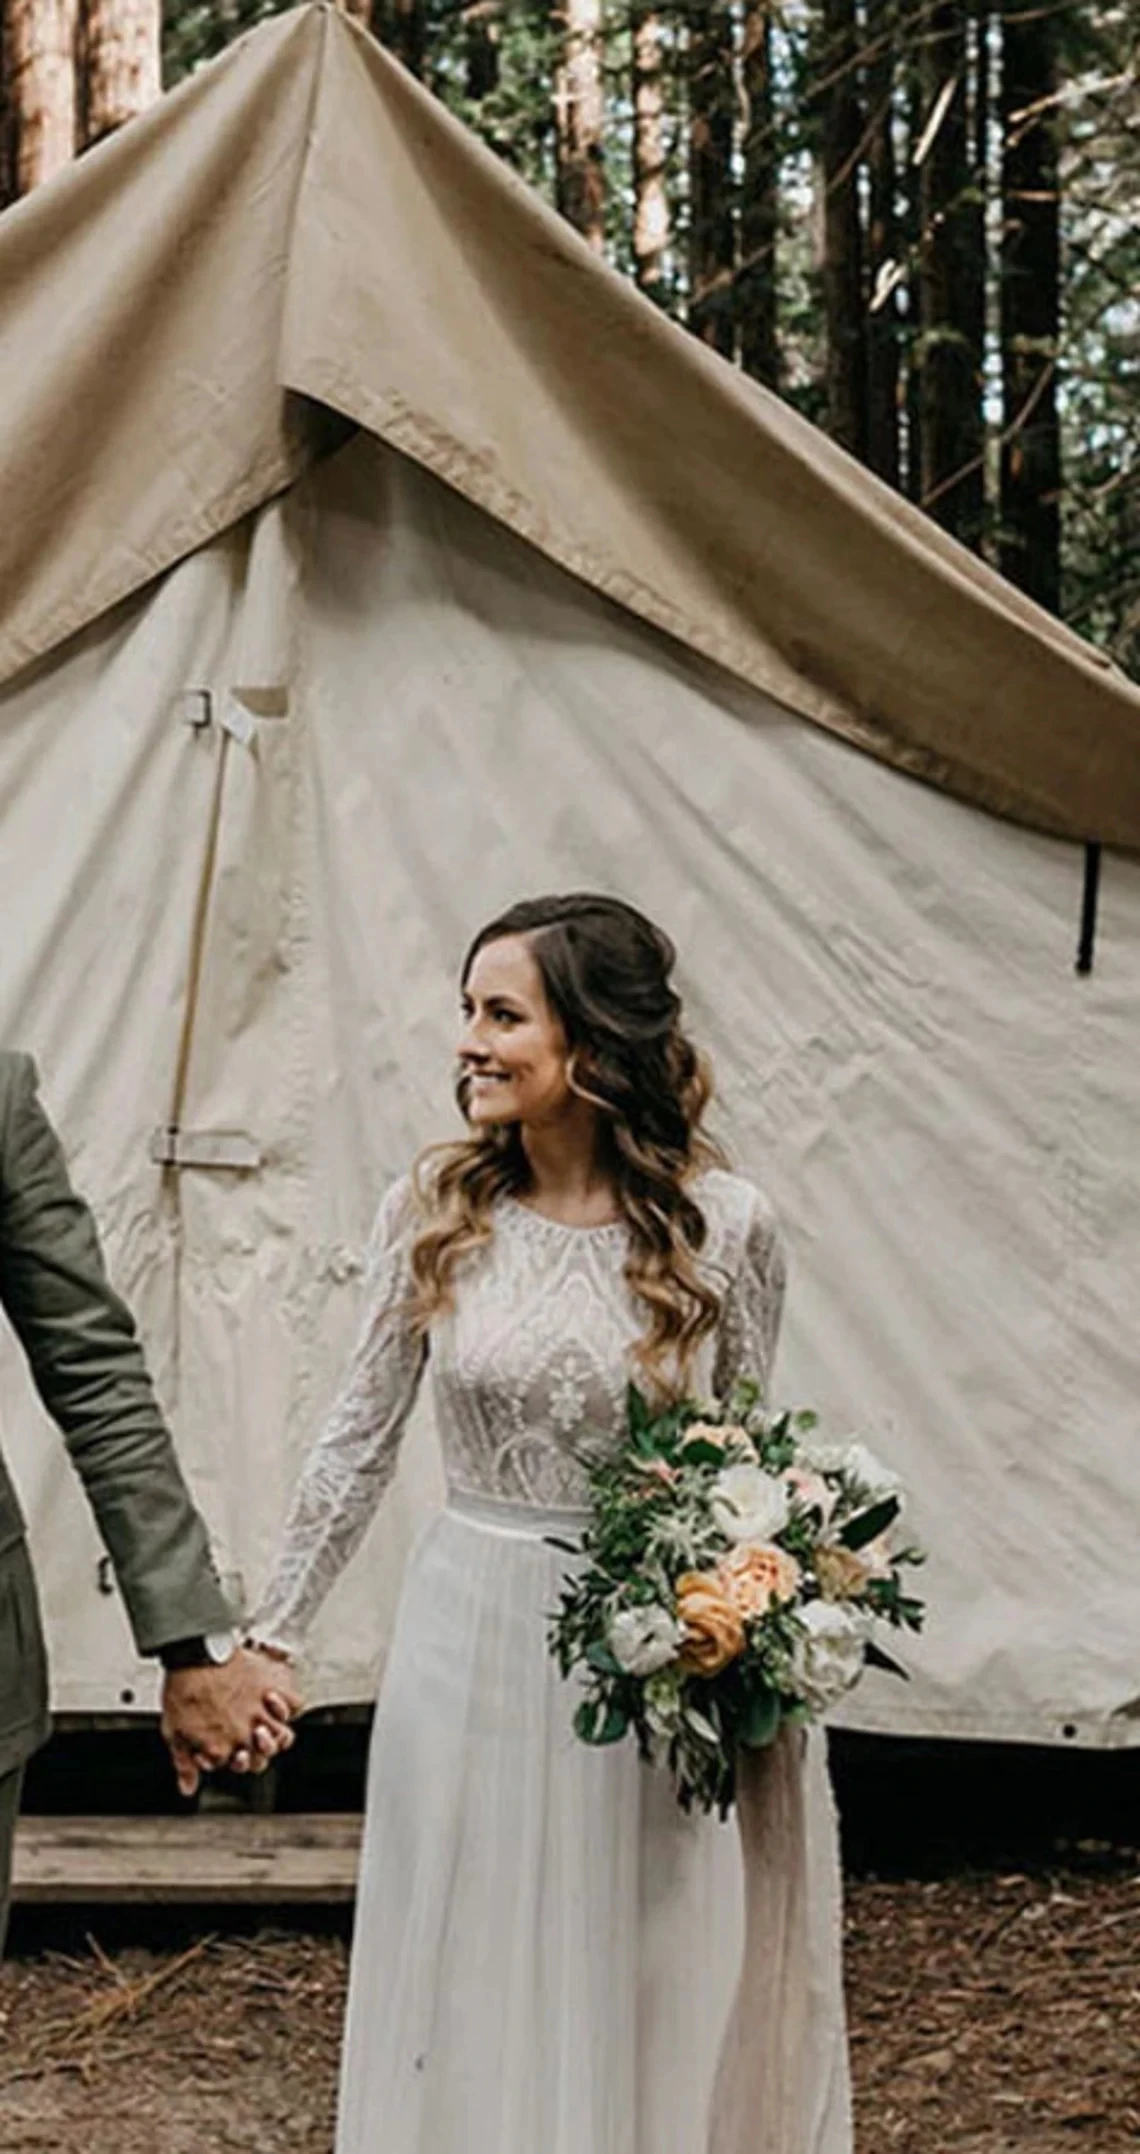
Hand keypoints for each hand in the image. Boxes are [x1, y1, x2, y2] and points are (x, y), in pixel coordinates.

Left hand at [161, 1647, 302, 1797]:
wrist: (193, 1655)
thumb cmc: (182, 1692)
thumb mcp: (174, 1732)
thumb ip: (184, 1764)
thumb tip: (187, 1788)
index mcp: (223, 1750)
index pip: (239, 1765)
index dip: (231, 1757)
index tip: (225, 1746)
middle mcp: (246, 1736)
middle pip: (264, 1757)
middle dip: (257, 1750)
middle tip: (249, 1735)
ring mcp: (260, 1714)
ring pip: (283, 1737)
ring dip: (275, 1733)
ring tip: (264, 1721)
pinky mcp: (269, 1690)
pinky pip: (294, 1705)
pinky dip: (288, 1706)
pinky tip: (274, 1701)